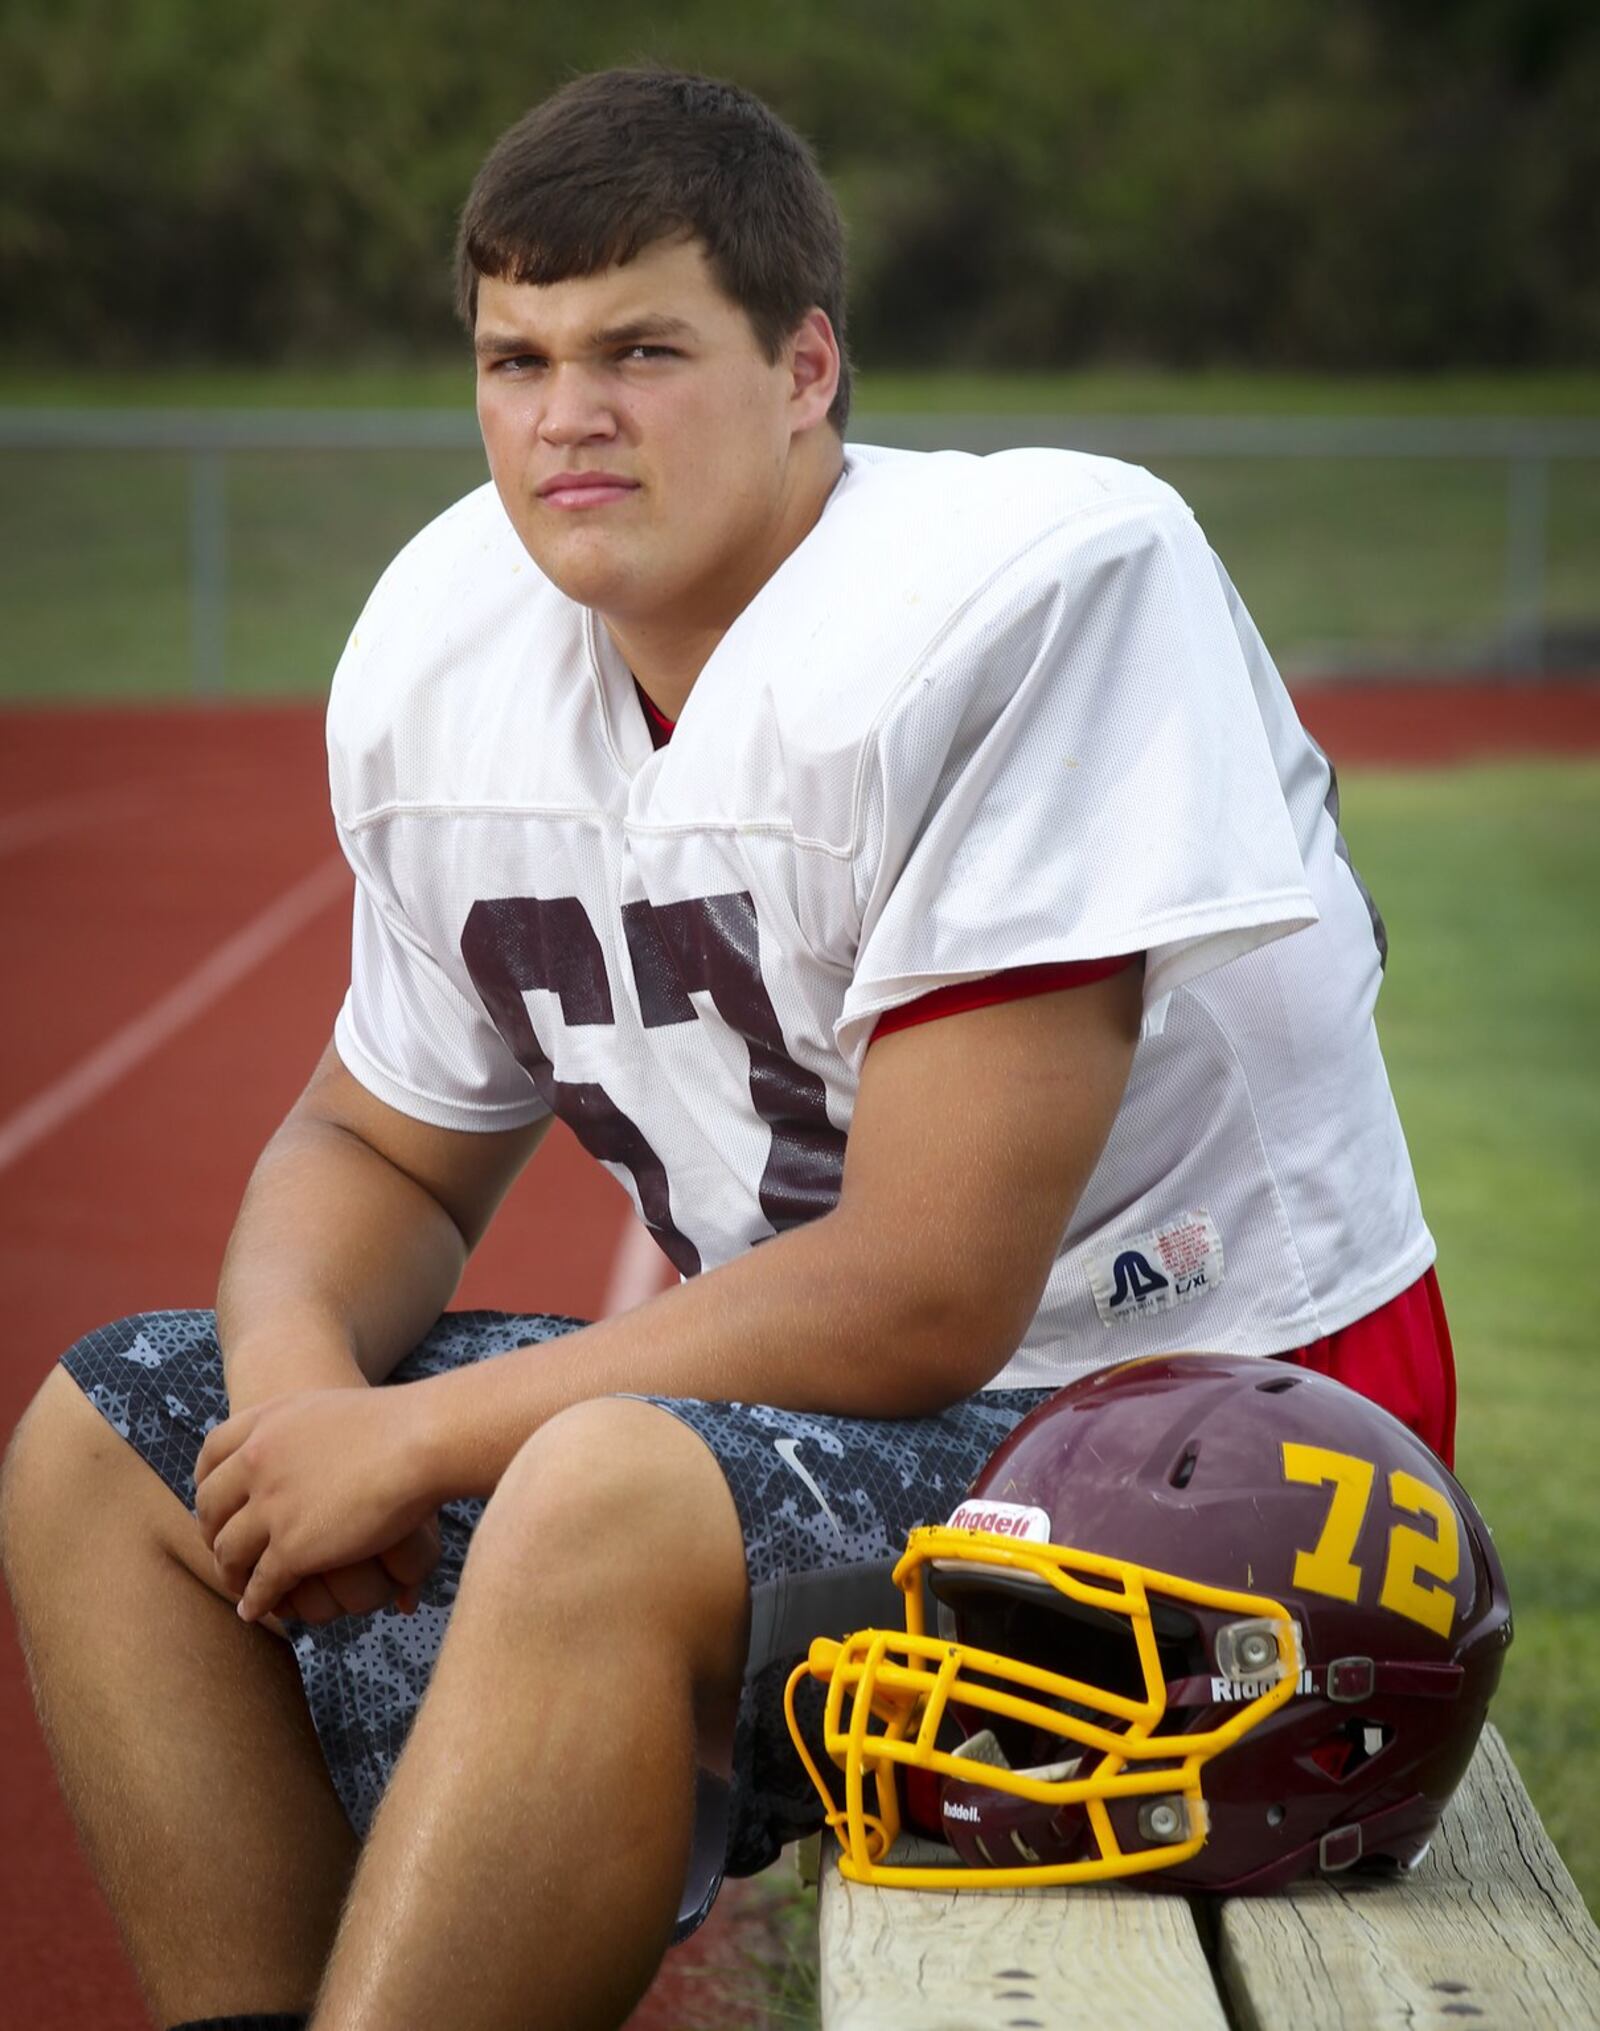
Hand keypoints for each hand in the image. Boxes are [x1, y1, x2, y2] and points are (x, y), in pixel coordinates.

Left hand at [195, 1385, 439, 1623]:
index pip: (211, 1455)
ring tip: (238, 1587)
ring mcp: (270, 1507)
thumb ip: (300, 1431)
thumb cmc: (391, 1422)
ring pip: (229, 1552)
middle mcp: (255, 1463)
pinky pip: (261, 1584)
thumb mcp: (324, 1410)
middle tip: (223, 1550)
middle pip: (211, 1508)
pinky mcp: (292, 1548)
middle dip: (213, 1533)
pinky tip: (257, 1609)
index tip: (215, 1505)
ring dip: (230, 1574)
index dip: (207, 1483)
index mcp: (263, 1423)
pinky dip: (255, 1601)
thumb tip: (303, 1452)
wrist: (418, 1439)